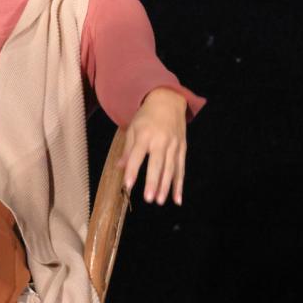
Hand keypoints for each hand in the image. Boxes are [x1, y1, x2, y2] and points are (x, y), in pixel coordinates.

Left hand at [119, 87, 187, 204]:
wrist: (169, 101)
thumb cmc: (146, 116)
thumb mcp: (133, 128)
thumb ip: (128, 149)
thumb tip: (120, 167)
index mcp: (145, 135)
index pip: (137, 156)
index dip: (133, 171)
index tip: (128, 185)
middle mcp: (161, 141)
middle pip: (157, 165)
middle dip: (153, 183)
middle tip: (149, 199)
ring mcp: (174, 145)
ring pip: (171, 169)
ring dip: (166, 186)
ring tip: (160, 201)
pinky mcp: (182, 148)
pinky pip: (181, 168)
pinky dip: (179, 184)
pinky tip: (177, 198)